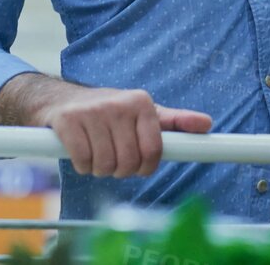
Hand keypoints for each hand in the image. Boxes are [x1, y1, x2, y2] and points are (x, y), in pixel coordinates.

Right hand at [3, 77, 212, 176]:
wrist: (62, 100)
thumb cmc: (110, 113)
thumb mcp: (144, 113)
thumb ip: (175, 122)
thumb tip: (207, 124)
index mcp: (142, 102)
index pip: (153, 151)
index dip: (145, 168)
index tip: (138, 166)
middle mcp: (119, 103)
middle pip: (128, 162)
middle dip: (120, 170)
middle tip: (114, 160)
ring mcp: (93, 111)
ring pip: (105, 165)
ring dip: (100, 169)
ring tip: (97, 155)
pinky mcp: (68, 120)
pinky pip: (83, 161)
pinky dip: (82, 165)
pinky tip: (82, 153)